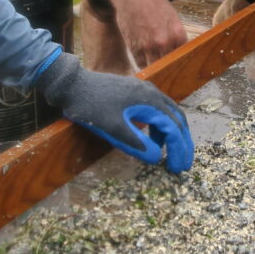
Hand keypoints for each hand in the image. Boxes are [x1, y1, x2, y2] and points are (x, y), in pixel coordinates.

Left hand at [35, 52, 193, 172]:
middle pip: (176, 119)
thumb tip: (157, 158)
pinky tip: (152, 140)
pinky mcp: (135, 94)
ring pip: (167, 115)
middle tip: (182, 164)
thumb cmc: (91, 106)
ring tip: (168, 155)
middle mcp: (151, 93)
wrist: (72, 84)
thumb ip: (136, 143)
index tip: (177, 169)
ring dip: (171, 135)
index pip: (172, 127)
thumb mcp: (112, 127)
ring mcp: (144, 92)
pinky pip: (156, 112)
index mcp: (149, 101)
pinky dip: (159, 128)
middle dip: (182, 143)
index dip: (177, 149)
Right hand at [103, 0, 187, 67]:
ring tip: (155, 66)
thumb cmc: (152, 1)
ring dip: (155, 68)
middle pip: (169, 65)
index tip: (177, 64)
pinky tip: (144, 59)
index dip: (179, 61)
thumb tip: (178, 50)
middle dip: (168, 67)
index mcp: (178, 34)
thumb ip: (175, 35)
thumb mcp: (172, 16)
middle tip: (166, 69)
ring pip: (155, 67)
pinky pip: (141, 63)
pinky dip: (143, 63)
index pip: (183, 57)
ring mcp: (149, 46)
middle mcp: (165, 42)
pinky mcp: (134, 48)